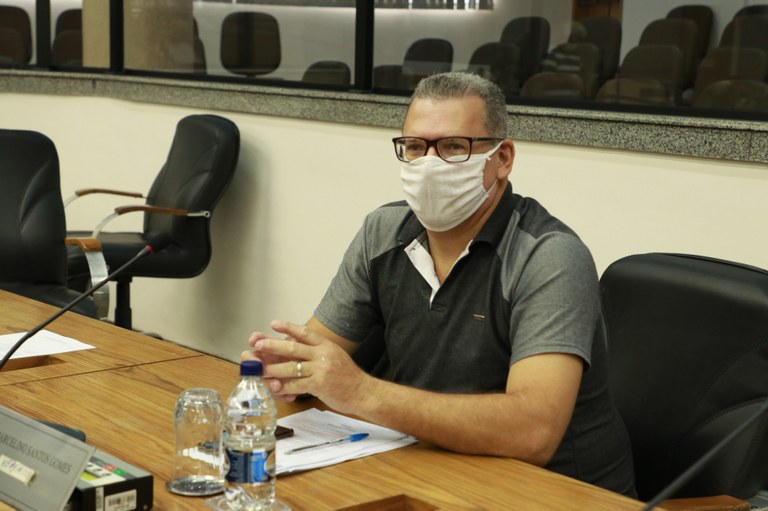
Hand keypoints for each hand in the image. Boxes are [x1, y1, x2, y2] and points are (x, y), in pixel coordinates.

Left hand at [249, 319, 370, 412]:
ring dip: (273, 369)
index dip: (288, 327)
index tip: (274, 323)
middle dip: (273, 345)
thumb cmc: (348, 376)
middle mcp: (323, 354)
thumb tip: (298, 348)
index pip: (305, 333)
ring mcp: (321, 369)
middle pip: (293, 348)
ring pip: (291, 367)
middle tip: (258, 344)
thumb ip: (318, 351)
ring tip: (259, 370)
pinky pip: (296, 385)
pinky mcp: (319, 385)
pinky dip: (284, 387)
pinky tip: (274, 388)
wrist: (363, 392)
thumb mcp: (335, 356)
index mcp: (326, 345)